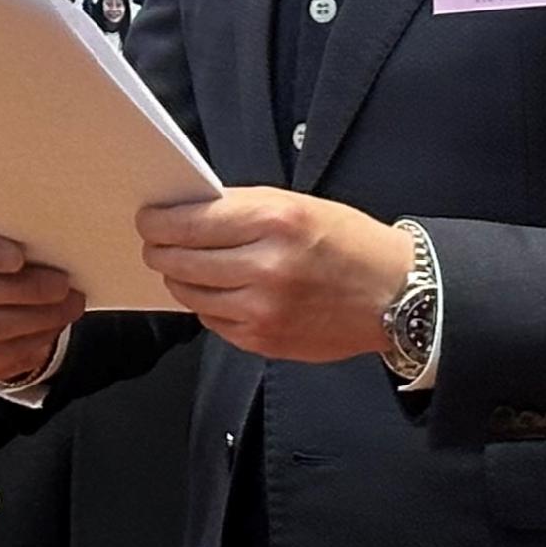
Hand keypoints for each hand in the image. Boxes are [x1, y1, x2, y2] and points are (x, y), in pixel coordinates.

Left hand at [136, 190, 416, 364]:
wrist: (397, 295)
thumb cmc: (348, 244)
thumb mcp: (296, 205)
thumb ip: (239, 209)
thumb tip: (185, 213)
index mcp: (273, 221)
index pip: (187, 222)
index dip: (157, 221)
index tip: (149, 219)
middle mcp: (265, 266)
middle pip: (179, 259)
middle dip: (160, 249)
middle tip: (158, 242)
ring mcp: (263, 309)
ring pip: (189, 293)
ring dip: (180, 278)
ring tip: (186, 266)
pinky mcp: (264, 340)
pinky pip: (212, 321)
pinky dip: (208, 304)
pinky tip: (220, 291)